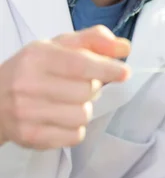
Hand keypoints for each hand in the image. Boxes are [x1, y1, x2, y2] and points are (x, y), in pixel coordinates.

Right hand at [0, 25, 130, 149]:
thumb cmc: (33, 70)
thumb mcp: (58, 46)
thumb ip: (93, 40)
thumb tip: (124, 47)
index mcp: (38, 57)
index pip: (80, 64)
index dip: (106, 68)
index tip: (124, 72)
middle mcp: (29, 84)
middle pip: (87, 91)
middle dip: (91, 87)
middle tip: (79, 85)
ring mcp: (27, 113)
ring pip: (83, 115)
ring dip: (83, 108)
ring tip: (68, 101)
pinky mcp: (31, 137)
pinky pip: (74, 136)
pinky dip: (75, 128)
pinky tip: (61, 118)